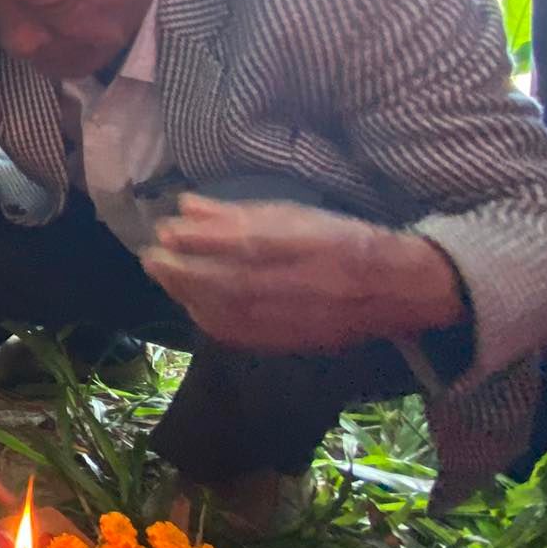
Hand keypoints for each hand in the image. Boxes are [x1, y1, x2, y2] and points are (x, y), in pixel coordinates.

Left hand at [140, 195, 465, 354]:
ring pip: (230, 311)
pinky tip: (191, 303)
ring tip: (164, 275)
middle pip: (230, 281)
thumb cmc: (340, 239)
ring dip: (188, 293)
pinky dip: (208, 317)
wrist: (395, 289)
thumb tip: (185, 206)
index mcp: (307, 244)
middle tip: (151, 256)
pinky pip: (240, 334)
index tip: (165, 229)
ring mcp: (296, 317)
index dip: (201, 239)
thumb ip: (238, 212)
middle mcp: (301, 283)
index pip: (245, 243)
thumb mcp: (294, 214)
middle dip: (182, 269)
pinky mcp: (292, 341)